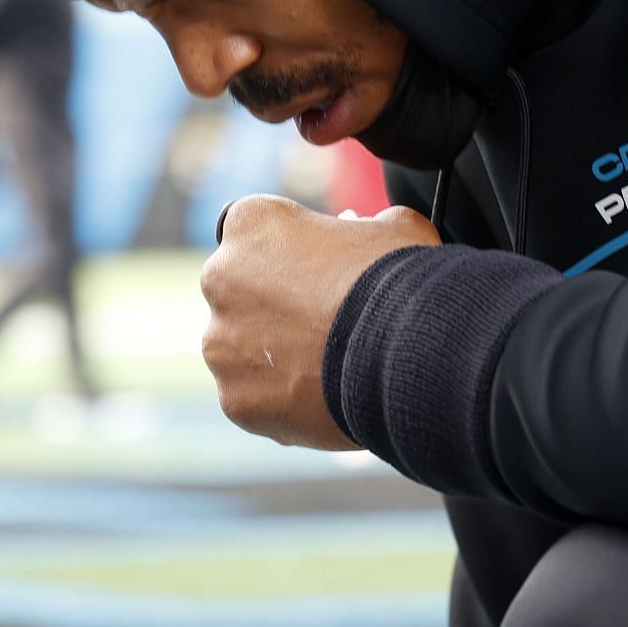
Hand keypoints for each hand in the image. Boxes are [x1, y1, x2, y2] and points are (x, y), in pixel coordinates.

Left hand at [201, 195, 440, 448]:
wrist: (407, 355)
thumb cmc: (402, 281)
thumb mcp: (393, 228)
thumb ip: (363, 226)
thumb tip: (360, 230)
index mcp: (252, 224)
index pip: (258, 235)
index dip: (295, 255)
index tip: (322, 273)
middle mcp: (219, 278)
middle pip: (240, 293)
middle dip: (274, 307)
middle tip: (323, 324)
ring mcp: (221, 344)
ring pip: (240, 350)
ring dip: (273, 357)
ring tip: (327, 368)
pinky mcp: (235, 399)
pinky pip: (254, 399)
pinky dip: (281, 402)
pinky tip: (322, 400)